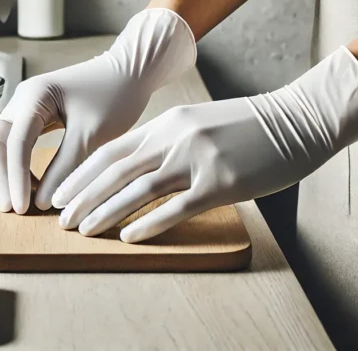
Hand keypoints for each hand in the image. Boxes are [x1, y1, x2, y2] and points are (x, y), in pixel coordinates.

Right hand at [0, 9, 196, 213]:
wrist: (131, 72)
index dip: (15, 178)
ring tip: (19, 203)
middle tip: (10, 209)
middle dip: (1, 176)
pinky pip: (20, 143)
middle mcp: (24, 98)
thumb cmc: (115, 96)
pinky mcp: (38, 116)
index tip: (21, 208)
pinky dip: (21, 165)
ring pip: (5, 143)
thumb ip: (65, 167)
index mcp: (34, 96)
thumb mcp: (91, 134)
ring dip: (7, 172)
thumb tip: (41, 202)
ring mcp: (28, 106)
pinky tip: (32, 187)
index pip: (15, 142)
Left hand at [51, 47, 357, 242]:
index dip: (82, 175)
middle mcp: (175, 139)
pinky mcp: (221, 183)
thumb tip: (136, 163)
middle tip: (61, 219)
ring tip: (85, 230)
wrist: (296, 120)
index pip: (112, 151)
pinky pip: (176, 207)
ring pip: (138, 189)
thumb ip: (167, 139)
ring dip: (106, 212)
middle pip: (116, 170)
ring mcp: (197, 160)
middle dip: (84, 196)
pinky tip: (130, 237)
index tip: (61, 193)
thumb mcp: (198, 123)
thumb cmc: (248, 125)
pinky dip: (148, 223)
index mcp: (168, 123)